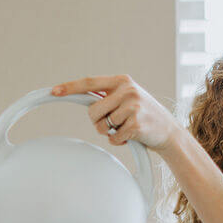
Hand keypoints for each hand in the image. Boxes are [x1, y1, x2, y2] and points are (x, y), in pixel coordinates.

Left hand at [51, 75, 184, 153]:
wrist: (168, 131)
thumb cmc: (143, 115)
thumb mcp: (127, 98)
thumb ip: (107, 97)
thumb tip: (80, 97)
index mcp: (121, 81)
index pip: (89, 83)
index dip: (70, 87)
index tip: (54, 91)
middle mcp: (127, 90)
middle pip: (92, 110)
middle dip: (97, 121)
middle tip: (113, 123)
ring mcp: (132, 106)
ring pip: (101, 125)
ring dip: (109, 132)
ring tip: (126, 128)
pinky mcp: (136, 124)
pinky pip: (112, 138)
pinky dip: (118, 141)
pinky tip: (132, 136)